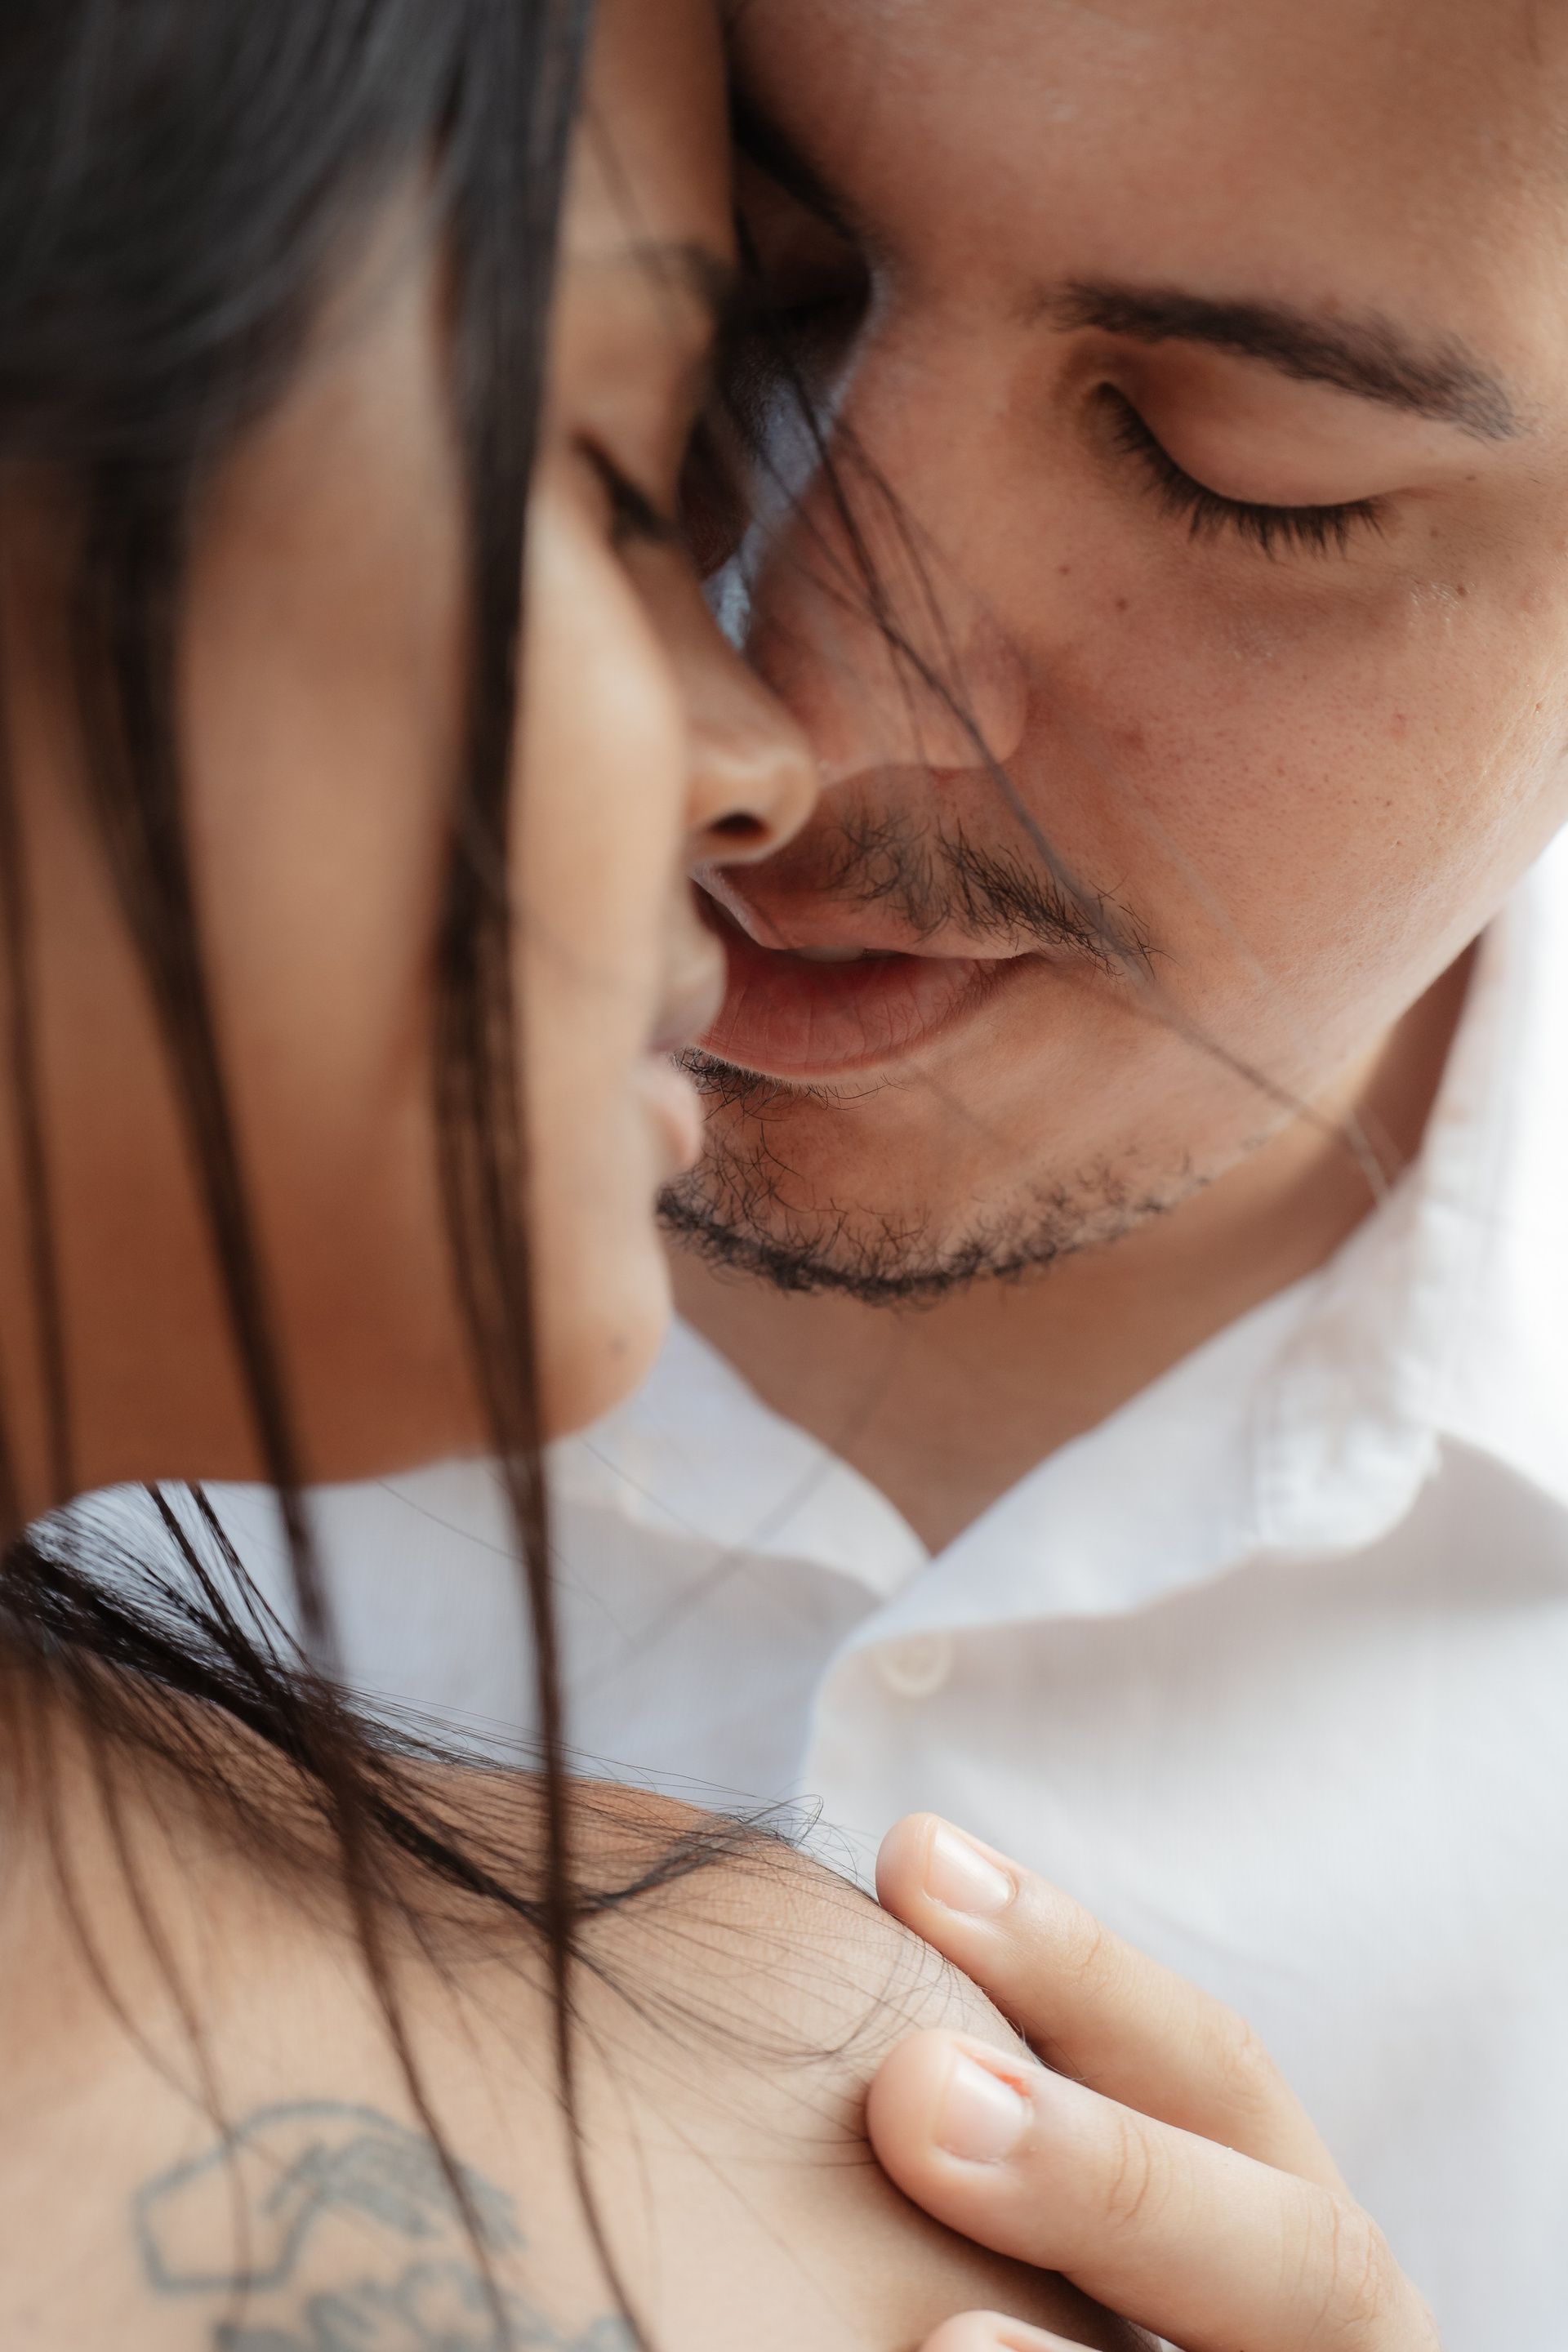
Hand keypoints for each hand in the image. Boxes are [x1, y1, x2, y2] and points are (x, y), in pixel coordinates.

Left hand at [866, 1814, 1441, 2351]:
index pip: (1217, 2076)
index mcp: (1299, 2244)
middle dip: (1110, 2173)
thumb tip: (875, 1904)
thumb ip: (1021, 2115)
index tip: (912, 1860)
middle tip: (914, 2090)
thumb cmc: (1129, 2310)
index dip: (1075, 1961)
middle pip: (1295, 2264)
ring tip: (940, 2337)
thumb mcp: (1130, 2226)